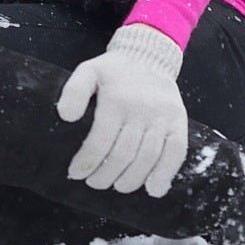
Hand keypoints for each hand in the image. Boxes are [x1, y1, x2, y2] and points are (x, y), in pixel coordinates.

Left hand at [56, 24, 187, 196]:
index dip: (87, 162)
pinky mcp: (179, 122)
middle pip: (123, 155)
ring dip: (130, 180)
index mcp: (116, 99)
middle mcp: (141, 109)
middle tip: (94, 182)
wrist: (149, 55)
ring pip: (147, 158)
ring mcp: (163, 117)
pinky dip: (165, 174)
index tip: (76, 173)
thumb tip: (66, 116)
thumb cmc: (115, 71)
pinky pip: (175, 153)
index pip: (100, 141)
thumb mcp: (88, 71)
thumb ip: (74, 91)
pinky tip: (152, 189)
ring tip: (117, 185)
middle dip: (105, 176)